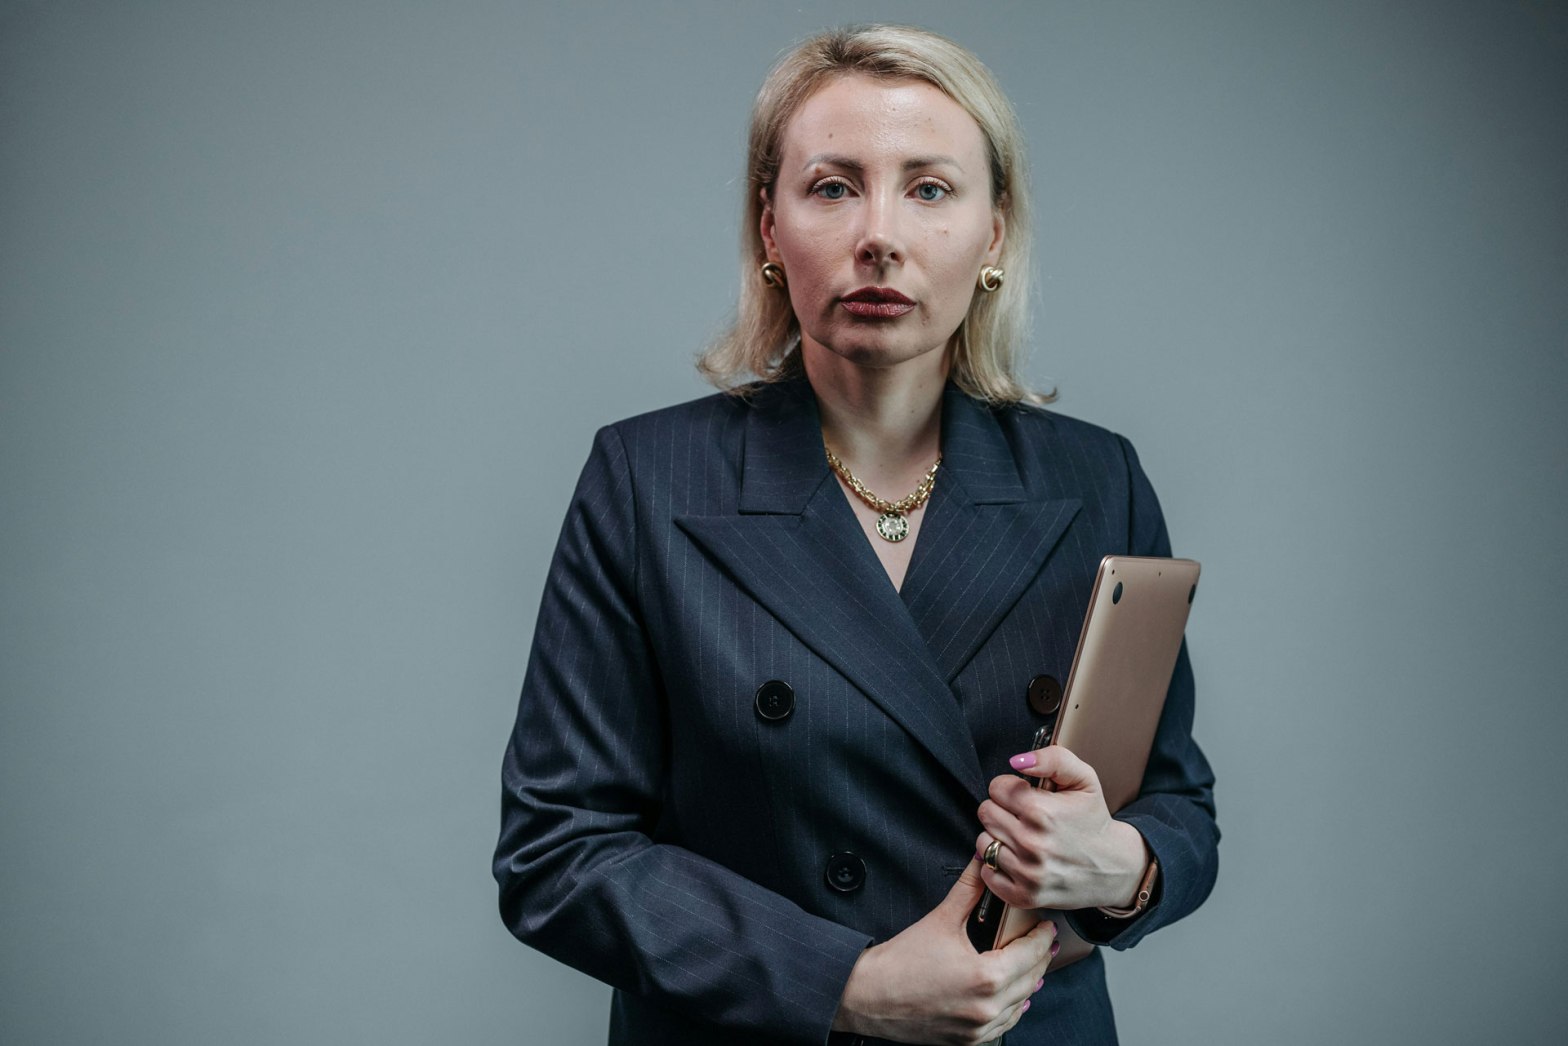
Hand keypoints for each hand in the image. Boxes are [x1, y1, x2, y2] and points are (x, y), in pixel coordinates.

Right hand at [831, 859, 1056, 1044]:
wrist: (869, 996)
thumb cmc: (901, 959)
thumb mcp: (941, 918)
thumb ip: (969, 888)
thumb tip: (984, 859)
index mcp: (986, 976)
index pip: (1031, 953)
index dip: (1042, 936)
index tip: (1048, 925)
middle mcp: (988, 1007)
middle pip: (1032, 979)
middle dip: (1039, 957)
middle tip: (1044, 939)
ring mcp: (979, 1028)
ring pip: (1021, 1003)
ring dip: (1029, 983)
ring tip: (1032, 963)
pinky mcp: (970, 1041)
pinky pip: (1005, 1024)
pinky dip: (1013, 1007)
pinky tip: (1015, 995)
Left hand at [975, 744, 1147, 911]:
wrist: (1113, 868)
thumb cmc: (1094, 821)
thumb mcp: (1084, 780)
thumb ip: (1052, 759)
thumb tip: (1017, 761)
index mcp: (1042, 812)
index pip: (996, 788)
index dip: (1010, 788)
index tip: (1025, 796)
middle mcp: (1032, 843)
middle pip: (985, 813)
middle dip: (1002, 810)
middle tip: (1024, 817)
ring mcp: (1027, 873)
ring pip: (983, 842)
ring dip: (998, 837)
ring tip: (1022, 837)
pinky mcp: (1024, 896)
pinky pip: (987, 873)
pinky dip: (997, 866)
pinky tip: (1018, 859)